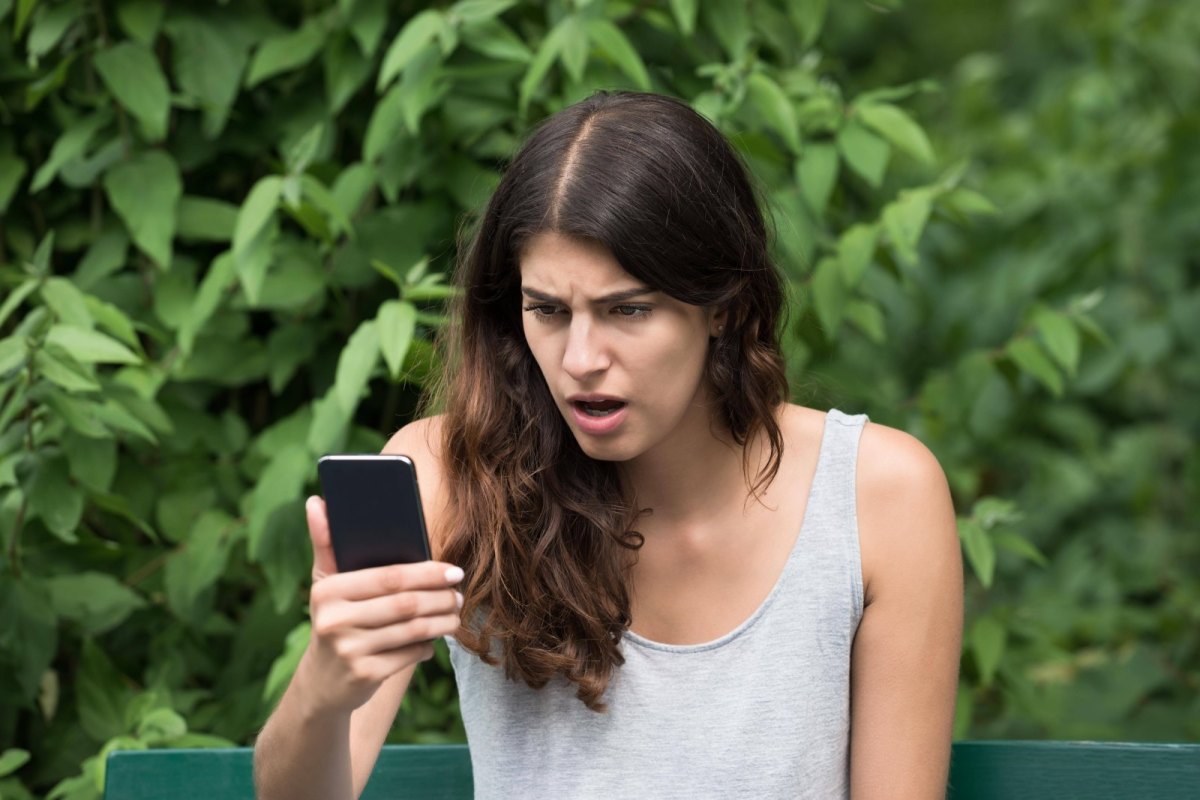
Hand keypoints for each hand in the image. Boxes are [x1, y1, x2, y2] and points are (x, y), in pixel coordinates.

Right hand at [298, 496, 462, 714]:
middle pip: (406, 604)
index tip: (454, 571)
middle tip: (460, 593)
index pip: (389, 577)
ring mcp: (349, 650)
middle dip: (440, 597)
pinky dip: (427, 647)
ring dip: (442, 621)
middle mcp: (334, 620)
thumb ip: (326, 542)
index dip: (428, 573)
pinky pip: (410, 654)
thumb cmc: (334, 620)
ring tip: (455, 614)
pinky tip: (433, 640)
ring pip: (413, 630)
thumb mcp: (325, 584)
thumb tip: (317, 500)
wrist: (321, 683)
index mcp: (328, 590)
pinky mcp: (364, 676)